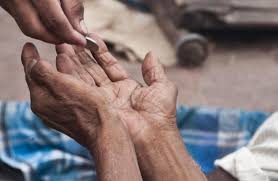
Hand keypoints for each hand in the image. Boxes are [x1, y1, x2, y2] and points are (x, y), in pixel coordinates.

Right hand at [1, 0, 85, 44]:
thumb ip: (72, 4)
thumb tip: (80, 29)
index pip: (54, 19)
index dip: (70, 35)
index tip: (82, 41)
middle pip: (36, 29)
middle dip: (56, 38)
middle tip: (72, 40)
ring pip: (27, 26)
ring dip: (47, 34)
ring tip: (64, 32)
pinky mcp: (3, 1)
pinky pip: (21, 18)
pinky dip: (38, 24)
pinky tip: (51, 22)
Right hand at [22, 34, 204, 180]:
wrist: (153, 135)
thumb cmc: (161, 114)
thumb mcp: (162, 87)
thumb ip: (154, 70)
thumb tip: (150, 53)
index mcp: (126, 87)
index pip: (109, 65)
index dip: (100, 52)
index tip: (91, 38)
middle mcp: (112, 93)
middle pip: (94, 70)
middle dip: (82, 55)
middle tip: (71, 39)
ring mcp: (102, 101)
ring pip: (85, 77)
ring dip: (73, 62)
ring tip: (63, 45)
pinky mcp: (95, 107)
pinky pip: (82, 88)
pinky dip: (72, 74)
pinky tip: (62, 60)